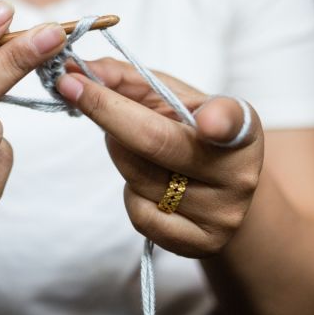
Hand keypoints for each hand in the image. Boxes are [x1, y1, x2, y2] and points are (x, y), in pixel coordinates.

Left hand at [56, 58, 263, 257]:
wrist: (219, 188)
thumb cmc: (187, 128)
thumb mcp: (166, 95)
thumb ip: (123, 77)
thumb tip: (72, 69)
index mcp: (241, 125)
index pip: (231, 121)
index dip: (220, 122)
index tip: (207, 121)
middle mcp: (240, 172)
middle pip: (156, 143)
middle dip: (105, 111)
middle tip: (71, 87)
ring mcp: (223, 214)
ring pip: (139, 178)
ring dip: (117, 151)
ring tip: (130, 142)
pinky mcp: (201, 245)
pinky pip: (140, 214)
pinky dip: (130, 192)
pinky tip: (148, 183)